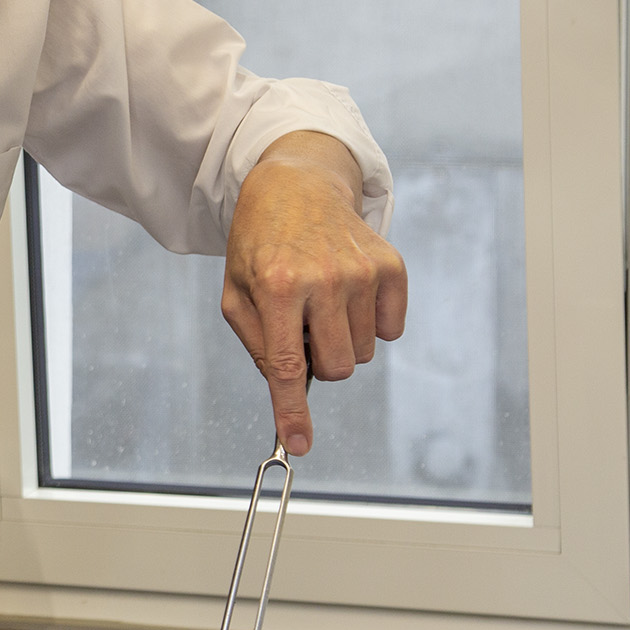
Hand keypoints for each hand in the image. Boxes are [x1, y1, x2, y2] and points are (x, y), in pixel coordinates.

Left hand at [221, 131, 407, 456]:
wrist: (297, 186)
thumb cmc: (261, 246)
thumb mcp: (237, 293)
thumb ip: (258, 346)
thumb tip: (286, 394)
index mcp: (276, 287)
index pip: (286, 366)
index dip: (293, 411)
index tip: (299, 444)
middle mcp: (322, 279)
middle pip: (336, 368)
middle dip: (320, 362)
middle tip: (302, 326)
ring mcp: (361, 271)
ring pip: (363, 353)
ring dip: (342, 338)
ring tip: (322, 299)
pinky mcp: (391, 266)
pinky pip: (391, 330)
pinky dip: (371, 323)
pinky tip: (349, 291)